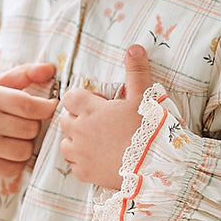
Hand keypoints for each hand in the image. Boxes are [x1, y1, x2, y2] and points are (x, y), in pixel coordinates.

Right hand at [0, 62, 55, 174]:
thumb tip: (50, 69)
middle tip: (25, 120)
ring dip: (27, 144)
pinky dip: (18, 161)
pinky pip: (16, 168)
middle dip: (34, 124)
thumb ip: (26, 73)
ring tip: (17, 135)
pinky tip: (10, 149)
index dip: (46, 107)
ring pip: (25, 151)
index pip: (27, 105)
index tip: (50, 106)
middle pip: (30, 129)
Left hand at [59, 45, 153, 188]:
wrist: (155, 165)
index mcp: (90, 110)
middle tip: (100, 123)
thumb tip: (134, 47)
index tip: (98, 104)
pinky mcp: (85, 173)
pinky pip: (74, 166)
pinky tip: (99, 160)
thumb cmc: (149, 129)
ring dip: (77, 141)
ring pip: (65, 143)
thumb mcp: (144, 97)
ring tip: (97, 142)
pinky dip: (83, 163)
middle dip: (78, 119)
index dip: (82, 99)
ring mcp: (80, 154)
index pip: (70, 97)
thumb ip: (136, 71)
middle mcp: (79, 131)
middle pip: (65, 120)